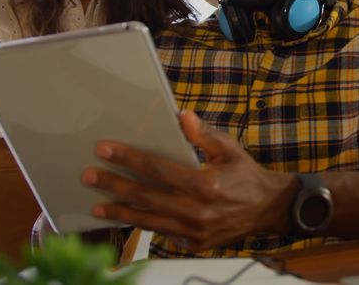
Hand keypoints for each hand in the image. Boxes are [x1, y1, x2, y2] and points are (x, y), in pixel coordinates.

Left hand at [82, 110, 297, 250]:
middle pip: (146, 196)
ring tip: (97, 205)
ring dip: (120, 211)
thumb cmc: (247, 176)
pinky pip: (162, 233)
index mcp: (205, 184)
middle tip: (90, 176)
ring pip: (149, 220)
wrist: (268, 210)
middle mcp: (197, 210)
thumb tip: (183, 116)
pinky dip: (142, 224)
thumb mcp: (230, 150)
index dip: (129, 158)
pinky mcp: (194, 243)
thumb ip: (204, 135)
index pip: (157, 169)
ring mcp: (195, 231)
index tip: (105, 150)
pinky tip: (124, 217)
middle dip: (114, 184)